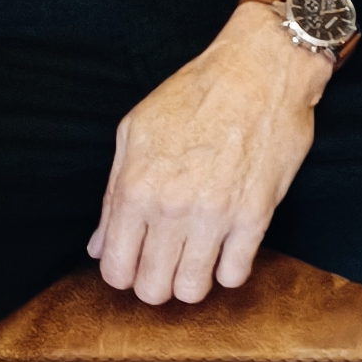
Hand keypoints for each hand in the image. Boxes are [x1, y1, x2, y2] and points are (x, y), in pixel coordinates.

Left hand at [89, 1, 327, 305]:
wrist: (260, 70)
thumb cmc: (196, 93)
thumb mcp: (135, 132)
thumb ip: (113, 193)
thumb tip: (100, 243)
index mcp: (135, 187)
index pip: (115, 268)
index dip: (122, 275)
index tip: (135, 265)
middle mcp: (171, 207)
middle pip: (152, 289)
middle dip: (155, 285)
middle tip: (166, 265)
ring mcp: (215, 215)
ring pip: (193, 291)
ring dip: (191, 283)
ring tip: (196, 262)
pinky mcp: (255, 217)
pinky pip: (235, 275)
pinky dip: (228, 272)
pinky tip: (226, 250)